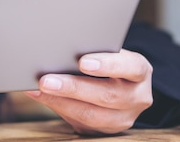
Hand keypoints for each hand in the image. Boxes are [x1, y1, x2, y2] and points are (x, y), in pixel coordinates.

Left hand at [25, 49, 152, 134]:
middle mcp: (138, 97)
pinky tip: (42, 97)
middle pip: (107, 95)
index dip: (107, 64)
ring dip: (61, 102)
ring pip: (93, 115)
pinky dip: (58, 108)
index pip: (130, 67)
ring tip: (39, 90)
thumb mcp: (108, 54)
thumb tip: (57, 49)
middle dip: (73, 87)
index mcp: (140, 71)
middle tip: (46, 80)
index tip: (82, 62)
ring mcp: (124, 118)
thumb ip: (92, 52)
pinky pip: (81, 123)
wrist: (119, 84)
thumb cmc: (108, 62)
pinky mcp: (107, 130)